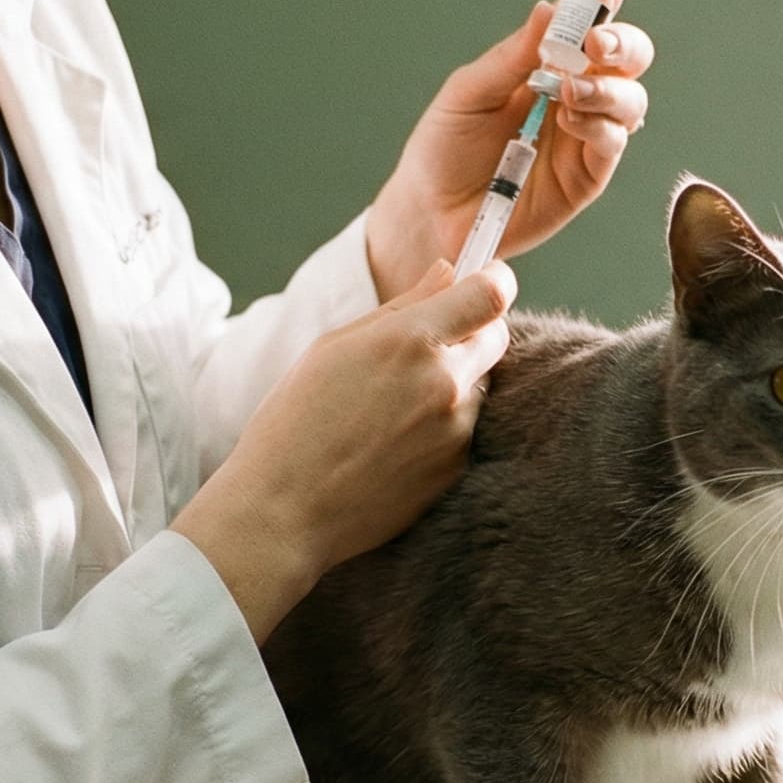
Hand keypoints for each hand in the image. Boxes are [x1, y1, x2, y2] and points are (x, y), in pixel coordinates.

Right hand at [172, 259, 515, 637]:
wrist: (285, 510)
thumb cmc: (296, 421)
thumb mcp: (335, 347)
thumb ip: (403, 306)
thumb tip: (450, 272)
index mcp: (409, 341)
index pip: (491, 294)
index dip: (493, 280)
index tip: (484, 279)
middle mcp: (443, 382)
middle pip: (496, 335)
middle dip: (473, 330)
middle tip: (427, 344)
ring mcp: (455, 429)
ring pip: (480, 383)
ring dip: (455, 381)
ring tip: (393, 405)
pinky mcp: (457, 466)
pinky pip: (466, 426)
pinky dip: (443, 423)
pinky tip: (395, 439)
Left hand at [366, 0, 654, 296]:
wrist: (430, 211)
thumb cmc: (445, 148)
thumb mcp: (470, 91)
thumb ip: (513, 56)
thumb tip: (549, 10)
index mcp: (547, 66)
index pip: (588, 25)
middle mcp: (576, 96)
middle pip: (628, 59)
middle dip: (623, 42)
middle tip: (594, 43)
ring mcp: (585, 137)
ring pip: (631, 100)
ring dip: (609, 88)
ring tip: (569, 91)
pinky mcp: (587, 178)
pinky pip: (612, 144)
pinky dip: (599, 127)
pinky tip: (569, 121)